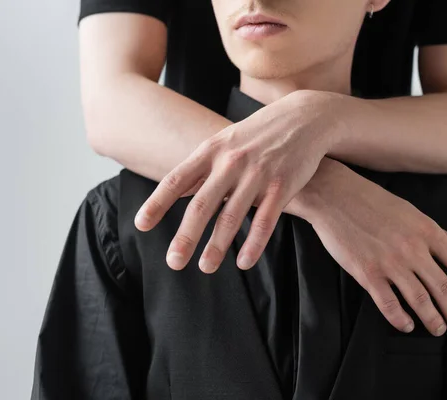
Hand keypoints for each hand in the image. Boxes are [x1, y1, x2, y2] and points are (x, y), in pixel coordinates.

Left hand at [133, 90, 340, 272]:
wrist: (305, 118)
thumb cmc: (258, 133)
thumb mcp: (225, 141)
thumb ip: (202, 166)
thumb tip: (176, 191)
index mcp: (212, 150)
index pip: (177, 180)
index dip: (157, 203)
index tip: (140, 225)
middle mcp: (231, 162)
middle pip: (202, 205)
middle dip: (186, 236)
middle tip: (173, 262)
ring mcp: (258, 173)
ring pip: (233, 216)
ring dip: (217, 246)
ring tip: (205, 268)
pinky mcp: (283, 186)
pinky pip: (265, 221)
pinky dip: (254, 244)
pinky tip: (244, 262)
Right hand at [300, 158, 446, 335]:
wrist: (335, 196)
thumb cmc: (372, 201)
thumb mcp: (409, 211)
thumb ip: (433, 230)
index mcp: (426, 230)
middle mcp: (412, 248)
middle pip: (443, 287)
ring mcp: (390, 262)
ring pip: (420, 300)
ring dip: (432, 319)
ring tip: (438, 329)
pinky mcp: (367, 273)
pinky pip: (389, 304)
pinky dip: (400, 319)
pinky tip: (407, 325)